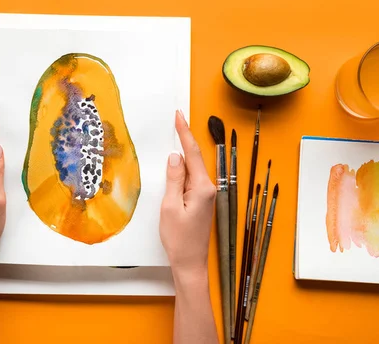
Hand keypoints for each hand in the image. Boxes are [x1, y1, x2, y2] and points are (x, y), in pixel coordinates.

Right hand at [160, 110, 215, 278]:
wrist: (190, 263)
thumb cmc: (179, 239)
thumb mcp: (170, 207)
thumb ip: (174, 179)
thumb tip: (175, 156)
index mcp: (203, 188)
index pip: (192, 154)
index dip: (185, 133)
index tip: (179, 116)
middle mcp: (209, 189)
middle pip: (194, 159)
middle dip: (183, 140)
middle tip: (175, 120)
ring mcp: (206, 196)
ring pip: (192, 170)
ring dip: (181, 158)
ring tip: (171, 142)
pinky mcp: (202, 202)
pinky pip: (191, 180)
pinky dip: (182, 172)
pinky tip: (173, 168)